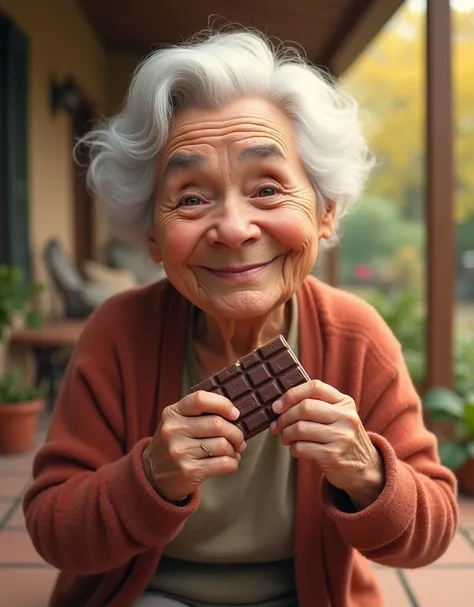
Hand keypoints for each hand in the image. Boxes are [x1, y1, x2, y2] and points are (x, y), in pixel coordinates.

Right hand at [142, 391, 245, 502]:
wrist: (151, 476)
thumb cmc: (173, 445)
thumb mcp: (176, 423)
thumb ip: (199, 415)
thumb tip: (235, 416)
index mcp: (173, 413)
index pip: (200, 399)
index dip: (223, 404)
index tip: (235, 413)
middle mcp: (174, 430)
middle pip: (217, 424)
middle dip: (236, 433)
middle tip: (239, 439)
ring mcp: (180, 451)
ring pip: (223, 445)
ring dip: (234, 450)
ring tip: (233, 452)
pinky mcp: (189, 470)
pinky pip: (223, 464)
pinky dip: (233, 463)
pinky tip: (230, 463)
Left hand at [271, 380, 384, 507]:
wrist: (365, 469)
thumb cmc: (342, 438)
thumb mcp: (339, 416)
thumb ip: (318, 405)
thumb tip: (281, 404)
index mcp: (344, 402)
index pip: (315, 387)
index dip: (291, 394)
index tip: (278, 405)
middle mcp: (345, 417)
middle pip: (305, 407)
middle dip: (284, 417)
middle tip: (277, 425)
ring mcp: (341, 436)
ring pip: (300, 428)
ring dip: (286, 434)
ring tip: (286, 438)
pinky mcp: (333, 455)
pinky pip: (302, 447)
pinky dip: (293, 448)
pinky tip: (296, 449)